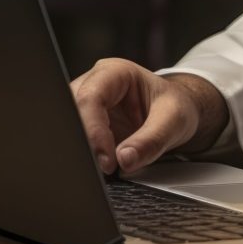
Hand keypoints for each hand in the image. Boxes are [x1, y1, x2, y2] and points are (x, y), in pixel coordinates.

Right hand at [70, 58, 228, 173]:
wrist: (175, 114)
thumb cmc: (175, 107)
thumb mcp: (174, 120)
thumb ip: (152, 140)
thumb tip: (124, 159)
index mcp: (115, 72)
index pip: (90, 98)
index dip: (94, 130)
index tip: (108, 160)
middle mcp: (94, 85)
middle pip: (71, 112)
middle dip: (83, 142)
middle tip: (102, 169)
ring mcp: (85, 106)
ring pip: (67, 128)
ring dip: (81, 151)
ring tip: (100, 170)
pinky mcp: (84, 127)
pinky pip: (74, 141)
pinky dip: (83, 157)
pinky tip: (96, 169)